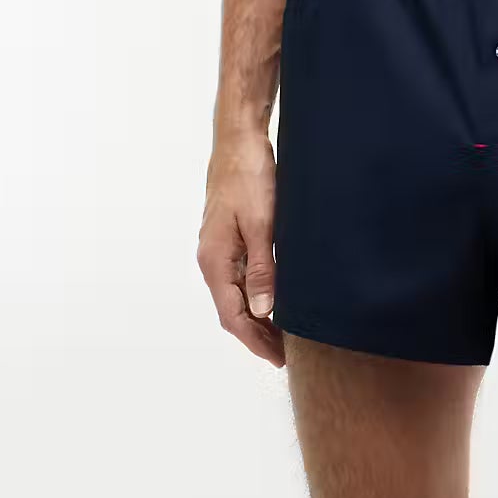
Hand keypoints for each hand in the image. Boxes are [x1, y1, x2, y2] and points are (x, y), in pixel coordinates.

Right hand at [197, 130, 284, 366]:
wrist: (239, 139)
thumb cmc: (249, 176)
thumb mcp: (262, 224)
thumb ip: (261, 269)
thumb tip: (263, 310)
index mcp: (215, 260)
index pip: (232, 315)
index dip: (254, 340)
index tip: (277, 358)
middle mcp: (212, 258)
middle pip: (233, 308)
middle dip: (257, 333)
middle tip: (286, 352)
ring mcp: (219, 247)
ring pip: (237, 293)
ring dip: (258, 314)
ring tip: (285, 331)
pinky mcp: (229, 235)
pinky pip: (241, 275)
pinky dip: (257, 292)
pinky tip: (275, 296)